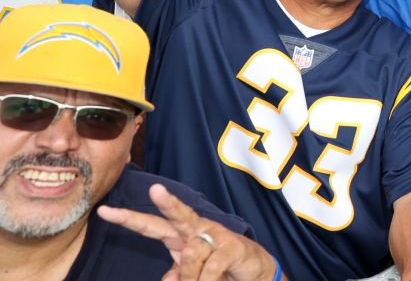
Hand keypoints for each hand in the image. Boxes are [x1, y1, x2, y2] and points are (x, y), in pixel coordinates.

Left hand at [98, 183, 279, 280]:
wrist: (254, 270)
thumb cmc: (217, 267)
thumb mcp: (191, 274)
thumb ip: (176, 274)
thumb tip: (168, 280)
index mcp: (180, 235)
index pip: (151, 225)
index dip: (128, 219)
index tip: (104, 211)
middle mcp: (196, 230)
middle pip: (177, 214)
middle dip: (167, 202)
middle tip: (155, 189)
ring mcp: (216, 236)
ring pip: (191, 255)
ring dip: (191, 278)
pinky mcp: (232, 246)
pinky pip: (211, 267)